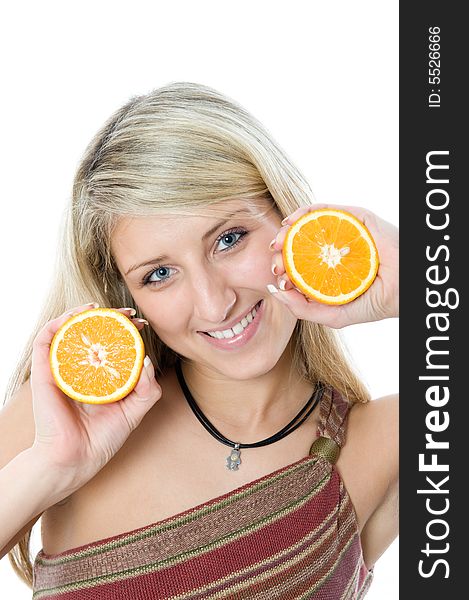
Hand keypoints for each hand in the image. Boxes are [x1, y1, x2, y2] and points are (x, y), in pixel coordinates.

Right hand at [30, 303, 161, 487]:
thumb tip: (148, 361)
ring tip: (102, 308)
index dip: (126, 330)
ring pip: (67, 329)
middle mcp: (79, 369)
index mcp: (99, 377)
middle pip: (91, 332)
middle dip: (110, 317)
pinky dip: (60, 321)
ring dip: (83, 312)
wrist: (75, 460)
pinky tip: (79, 316)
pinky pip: (46, 339)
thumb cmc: (101, 440)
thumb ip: (147, 389)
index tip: (142, 323)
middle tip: (129, 313)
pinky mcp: (44, 371)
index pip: (110, 344)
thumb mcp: (134, 412)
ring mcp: (61, 368)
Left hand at [269, 204, 398, 328]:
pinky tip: (291, 222)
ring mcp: (342, 233)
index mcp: (329, 271)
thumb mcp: (334, 315)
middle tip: (275, 259)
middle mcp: (334, 250)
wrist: (404, 288)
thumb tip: (274, 292)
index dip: (283, 269)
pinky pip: (322, 210)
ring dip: (287, 230)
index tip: (277, 278)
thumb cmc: (374, 302)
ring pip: (307, 225)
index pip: (299, 266)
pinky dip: (303, 213)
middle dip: (281, 250)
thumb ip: (303, 309)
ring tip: (278, 242)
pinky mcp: (352, 218)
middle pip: (299, 245)